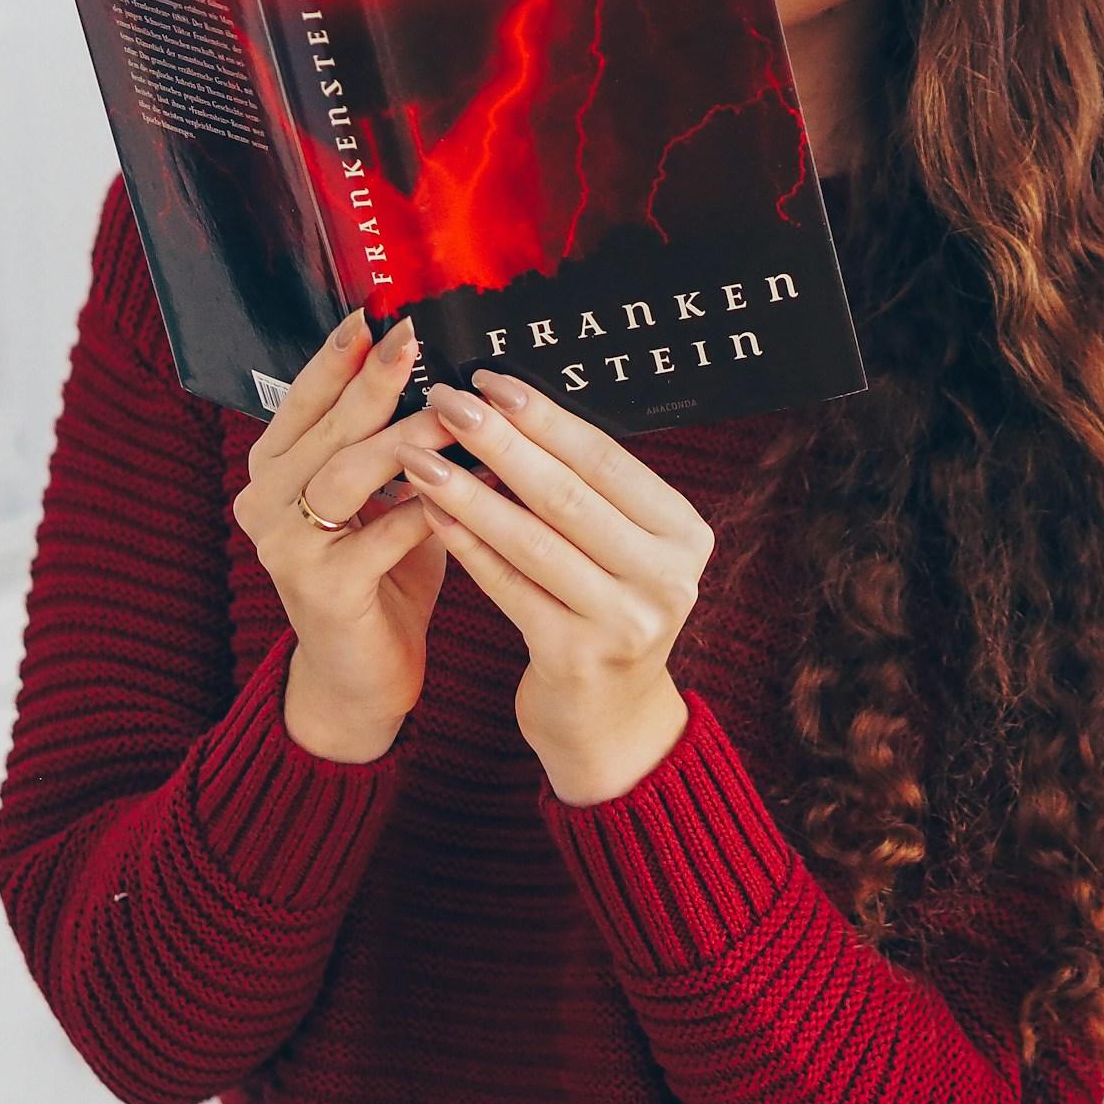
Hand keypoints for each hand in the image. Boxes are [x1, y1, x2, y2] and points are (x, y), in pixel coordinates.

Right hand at [231, 307, 460, 747]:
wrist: (361, 675)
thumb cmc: (379, 573)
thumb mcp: (377, 498)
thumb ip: (389, 443)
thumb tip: (444, 372)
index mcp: (273, 470)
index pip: (301, 399)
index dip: (336, 357)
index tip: (373, 314)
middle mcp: (264, 503)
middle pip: (325, 429)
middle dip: (374, 382)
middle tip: (413, 339)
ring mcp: (286, 548)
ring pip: (348, 474)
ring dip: (407, 439)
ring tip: (456, 412)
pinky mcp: (322, 591)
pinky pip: (382, 536)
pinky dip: (430, 508)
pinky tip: (472, 488)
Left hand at [394, 370, 715, 804]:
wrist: (608, 723)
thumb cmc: (602, 612)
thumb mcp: (619, 550)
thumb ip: (586, 492)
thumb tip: (508, 406)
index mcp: (684, 533)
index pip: (604, 460)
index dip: (543, 416)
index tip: (489, 380)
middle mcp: (667, 576)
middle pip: (567, 493)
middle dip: (499, 440)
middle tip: (445, 400)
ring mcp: (625, 621)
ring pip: (532, 538)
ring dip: (468, 489)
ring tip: (419, 453)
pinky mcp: (575, 656)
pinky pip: (508, 585)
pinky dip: (467, 544)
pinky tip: (430, 511)